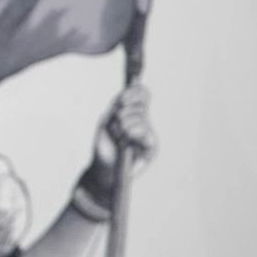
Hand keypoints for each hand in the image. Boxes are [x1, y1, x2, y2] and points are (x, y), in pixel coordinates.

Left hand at [76, 84, 157, 213]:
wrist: (103, 168)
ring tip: (118, 137)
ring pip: (140, 116)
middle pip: (140, 103)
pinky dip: (132, 133)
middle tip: (115, 127)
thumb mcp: (107, 119)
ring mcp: (149, 134)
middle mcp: (144, 122)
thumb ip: (119, 104)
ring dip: (123, 125)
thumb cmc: (104, 145)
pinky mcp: (152, 146)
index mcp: (133, 113)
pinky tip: (126, 141)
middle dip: (122, 112)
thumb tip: (131, 89)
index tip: (120, 99)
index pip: (142, 93)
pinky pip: (145, 131)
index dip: (134, 92)